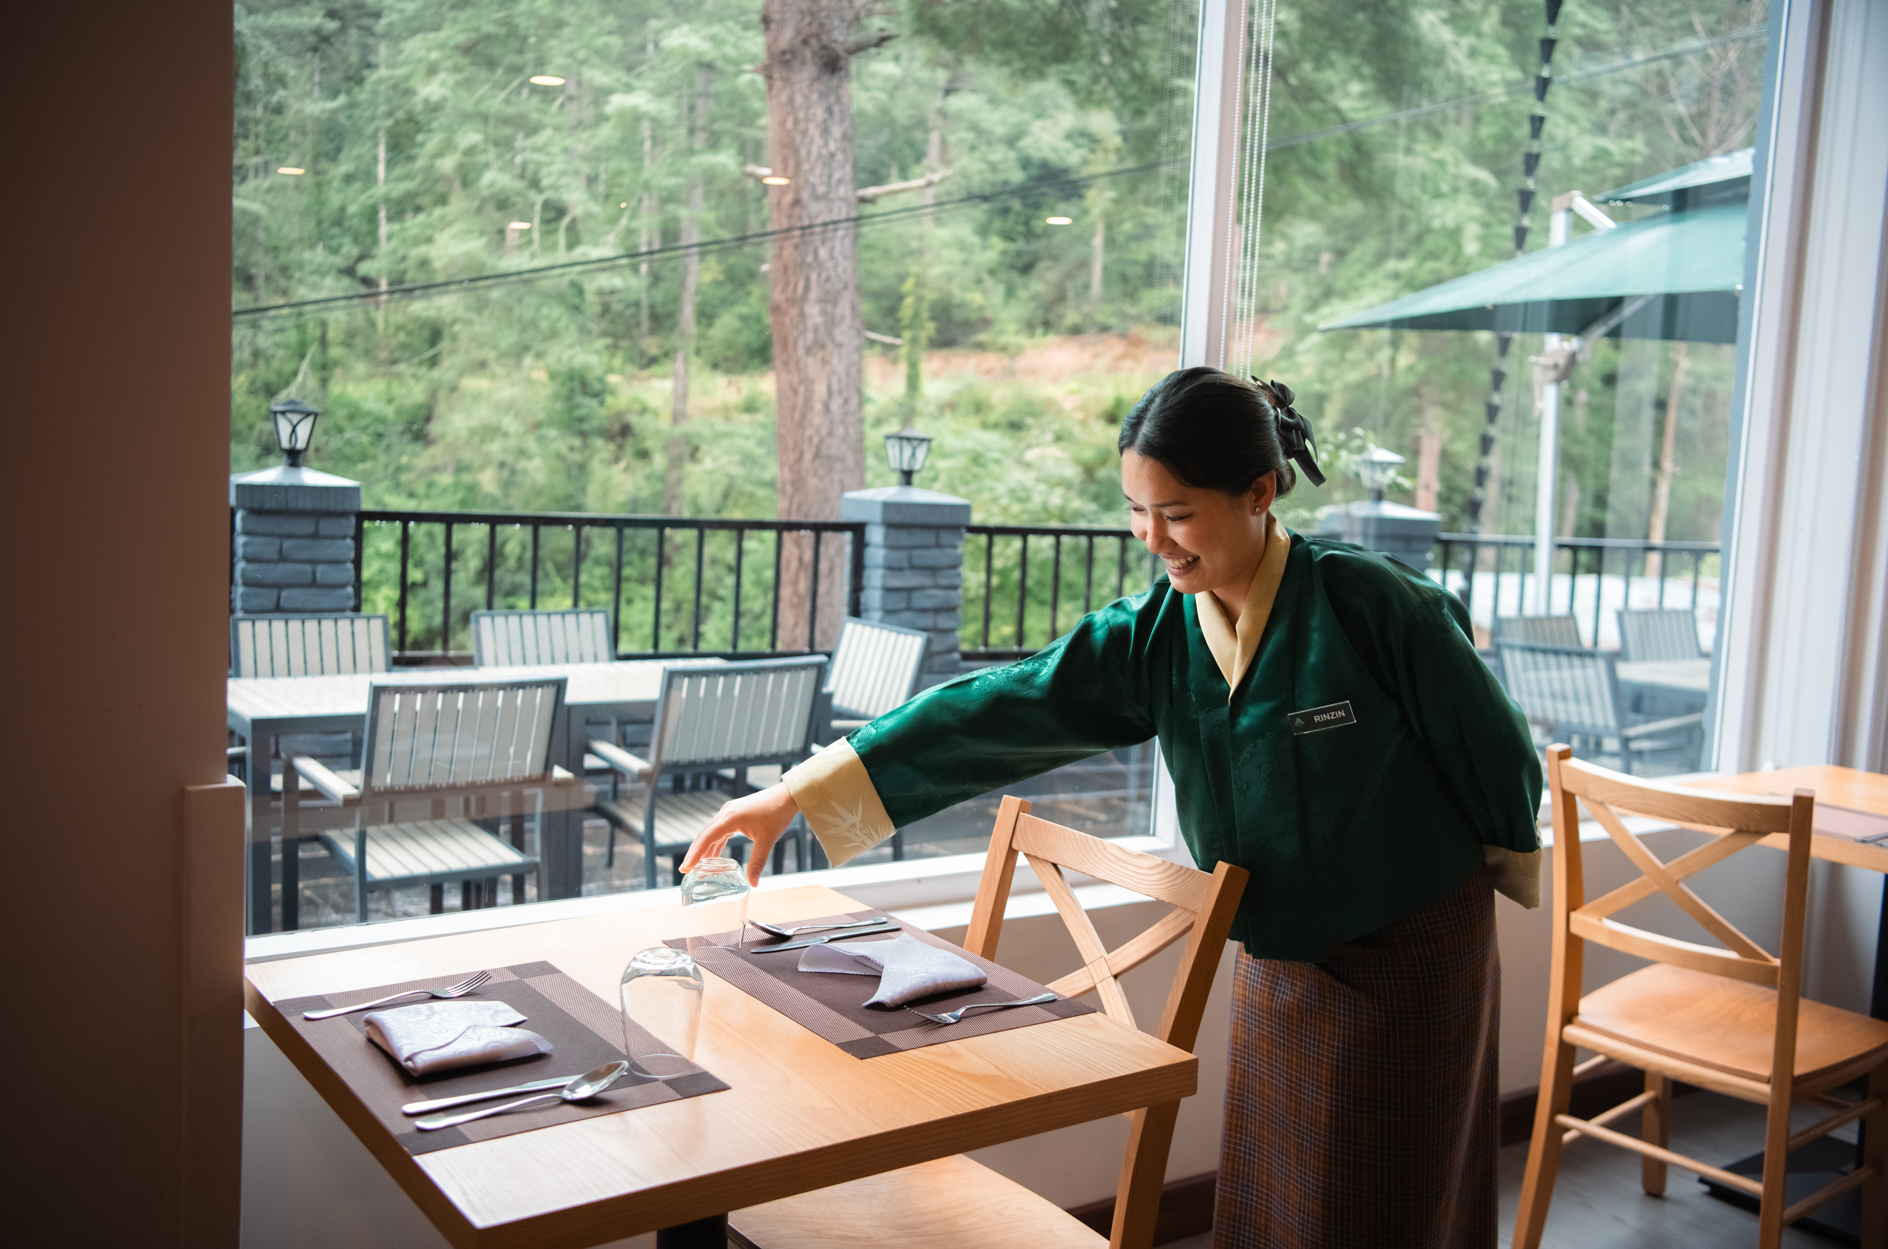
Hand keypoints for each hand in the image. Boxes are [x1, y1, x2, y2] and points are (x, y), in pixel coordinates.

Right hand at [681, 784, 802, 886]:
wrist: (786, 796)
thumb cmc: (777, 814)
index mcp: (731, 817)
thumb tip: (753, 884)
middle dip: (694, 853)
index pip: (707, 837)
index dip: (696, 853)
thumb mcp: (768, 840)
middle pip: (704, 835)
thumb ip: (758, 862)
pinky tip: (713, 856)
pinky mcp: (734, 814)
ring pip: (711, 832)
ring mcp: (729, 812)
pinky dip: (715, 843)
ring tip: (695, 866)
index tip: (686, 867)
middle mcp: (726, 812)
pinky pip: (719, 830)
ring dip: (704, 848)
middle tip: (684, 870)